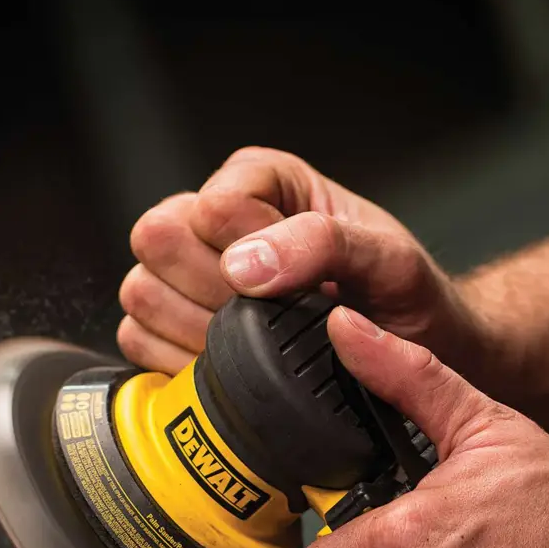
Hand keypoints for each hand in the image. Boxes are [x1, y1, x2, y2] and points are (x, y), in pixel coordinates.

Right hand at [118, 146, 485, 376]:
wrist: (411, 355)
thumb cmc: (402, 298)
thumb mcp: (384, 259)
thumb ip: (320, 243)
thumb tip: (242, 264)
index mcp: (259, 181)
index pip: (208, 207)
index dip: (245, 251)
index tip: (294, 283)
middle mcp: (214, 222)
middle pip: (158, 241)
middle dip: (215, 291)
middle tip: (273, 314)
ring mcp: (186, 276)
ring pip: (141, 293)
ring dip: (199, 329)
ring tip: (259, 342)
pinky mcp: (173, 329)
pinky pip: (137, 341)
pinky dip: (179, 363)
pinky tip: (232, 366)